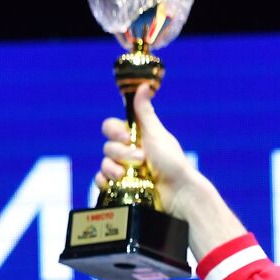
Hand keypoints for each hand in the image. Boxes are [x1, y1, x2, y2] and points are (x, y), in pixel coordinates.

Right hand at [98, 83, 203, 219]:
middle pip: (107, 146)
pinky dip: (104, 182)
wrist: (178, 194)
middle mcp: (128, 153)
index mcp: (135, 137)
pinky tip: (114, 183)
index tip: (127, 137)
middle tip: (141, 160)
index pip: (111, 128)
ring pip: (104, 164)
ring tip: (130, 176)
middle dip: (122, 153)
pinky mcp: (120, 188)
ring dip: (114, 168)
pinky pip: (101, 182)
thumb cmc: (172, 162)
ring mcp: (123, 171)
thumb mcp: (157, 134)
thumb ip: (145, 112)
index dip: (114, 132)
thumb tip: (144, 85)